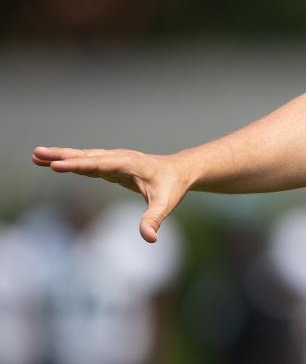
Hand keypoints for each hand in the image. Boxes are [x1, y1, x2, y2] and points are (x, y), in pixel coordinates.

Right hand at [31, 147, 191, 242]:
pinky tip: (54, 163)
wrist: (181, 171)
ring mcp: (114, 160)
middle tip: (37, 153)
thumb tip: (150, 239)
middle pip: (86, 156)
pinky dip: (71, 162)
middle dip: (62, 155)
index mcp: (129, 164)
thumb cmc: (173, 186)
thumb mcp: (166, 204)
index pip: (99, 165)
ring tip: (37, 154)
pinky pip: (88, 163)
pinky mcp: (112, 165)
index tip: (57, 165)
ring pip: (84, 157)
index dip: (78, 165)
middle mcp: (119, 158)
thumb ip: (154, 220)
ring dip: (62, 156)